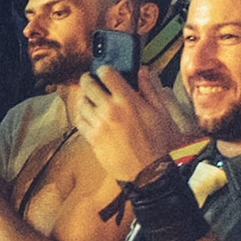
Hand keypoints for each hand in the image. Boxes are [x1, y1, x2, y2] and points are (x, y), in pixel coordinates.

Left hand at [70, 65, 187, 182]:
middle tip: (90, 80)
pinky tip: (87, 114)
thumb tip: (144, 71)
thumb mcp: (161, 112)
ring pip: (81, 103)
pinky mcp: (92, 138)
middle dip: (88, 80)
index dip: (104, 70)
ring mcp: (98, 124)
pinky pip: (79, 121)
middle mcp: (110, 110)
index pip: (107, 74)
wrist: (149, 170)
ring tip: (89, 98)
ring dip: (83, 98)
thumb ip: (150, 89)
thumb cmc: (159, 142)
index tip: (105, 72)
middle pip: (88, 85)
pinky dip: (81, 115)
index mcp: (128, 100)